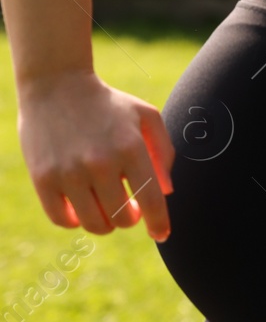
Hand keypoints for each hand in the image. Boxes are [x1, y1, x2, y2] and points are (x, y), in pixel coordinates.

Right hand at [17, 69, 174, 241]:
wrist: (57, 86)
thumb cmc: (109, 104)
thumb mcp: (147, 116)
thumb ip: (163, 152)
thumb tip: (166, 192)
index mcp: (131, 148)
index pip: (150, 200)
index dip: (159, 223)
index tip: (162, 234)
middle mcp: (100, 163)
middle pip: (122, 218)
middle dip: (130, 219)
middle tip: (128, 208)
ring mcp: (69, 172)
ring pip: (94, 224)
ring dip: (105, 222)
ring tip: (106, 208)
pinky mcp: (43, 178)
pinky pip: (62, 219)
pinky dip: (75, 220)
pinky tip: (81, 206)